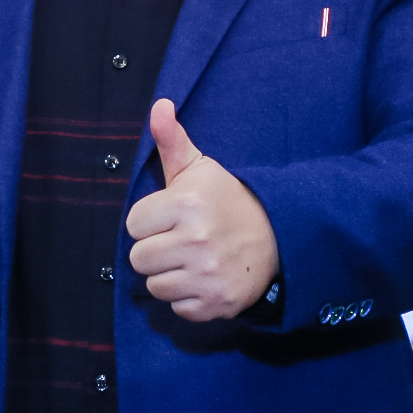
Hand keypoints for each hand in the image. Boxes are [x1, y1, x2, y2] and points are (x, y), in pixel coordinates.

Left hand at [124, 98, 278, 321]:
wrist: (279, 235)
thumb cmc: (228, 200)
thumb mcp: (200, 168)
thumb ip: (172, 140)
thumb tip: (159, 105)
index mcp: (186, 204)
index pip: (133, 225)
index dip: (149, 221)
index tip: (172, 217)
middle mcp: (196, 241)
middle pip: (138, 259)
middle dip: (155, 250)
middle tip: (180, 240)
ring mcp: (208, 275)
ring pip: (155, 286)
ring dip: (169, 275)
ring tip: (192, 259)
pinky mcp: (218, 303)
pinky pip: (178, 308)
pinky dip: (188, 297)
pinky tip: (204, 278)